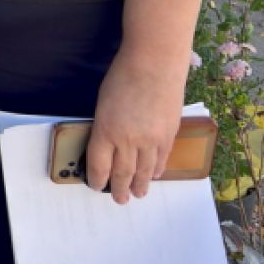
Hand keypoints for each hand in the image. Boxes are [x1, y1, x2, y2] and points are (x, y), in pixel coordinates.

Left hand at [87, 48, 188, 202]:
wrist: (154, 64)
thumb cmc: (123, 76)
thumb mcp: (103, 102)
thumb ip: (105, 126)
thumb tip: (108, 146)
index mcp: (105, 129)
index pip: (98, 164)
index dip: (96, 178)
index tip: (95, 185)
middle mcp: (127, 140)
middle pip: (122, 173)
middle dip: (119, 189)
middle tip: (118, 200)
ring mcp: (150, 140)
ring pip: (143, 172)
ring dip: (139, 186)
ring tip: (136, 195)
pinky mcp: (168, 136)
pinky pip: (161, 161)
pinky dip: (155, 171)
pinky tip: (152, 176)